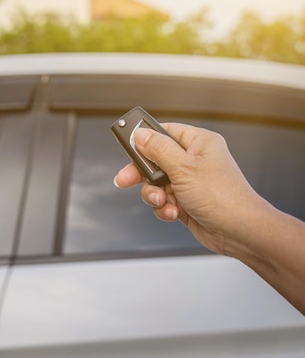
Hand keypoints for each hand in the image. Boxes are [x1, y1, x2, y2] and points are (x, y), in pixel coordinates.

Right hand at [114, 123, 268, 255]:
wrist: (239, 232)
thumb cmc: (222, 197)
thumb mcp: (183, 168)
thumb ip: (158, 149)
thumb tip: (140, 134)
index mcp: (199, 143)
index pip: (164, 131)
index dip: (144, 138)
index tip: (127, 145)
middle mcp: (194, 160)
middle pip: (155, 160)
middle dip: (142, 174)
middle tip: (125, 179)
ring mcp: (190, 182)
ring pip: (156, 183)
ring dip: (153, 195)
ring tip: (162, 202)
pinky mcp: (186, 201)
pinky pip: (163, 200)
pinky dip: (163, 208)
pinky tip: (173, 213)